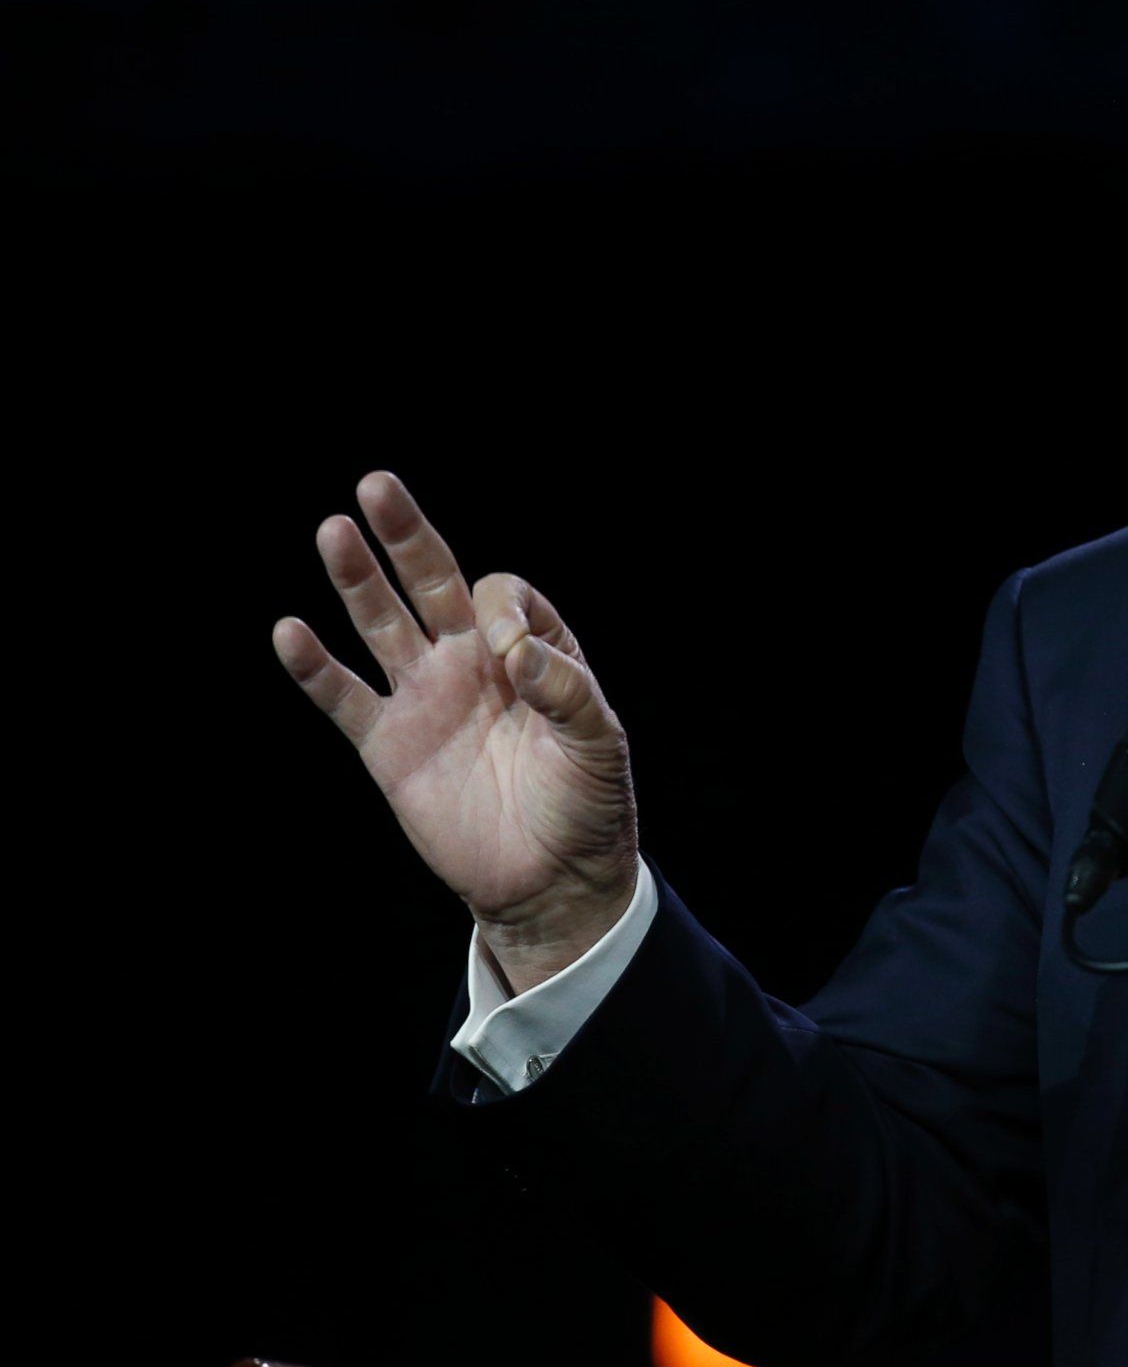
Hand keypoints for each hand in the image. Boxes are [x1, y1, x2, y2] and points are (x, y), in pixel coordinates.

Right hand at [273, 471, 637, 992]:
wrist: (550, 880)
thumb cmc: (588, 806)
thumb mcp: (598, 744)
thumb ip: (566, 690)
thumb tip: (514, 648)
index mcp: (530, 653)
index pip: (501, 595)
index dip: (500, 606)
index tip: (507, 652)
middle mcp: (471, 663)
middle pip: (431, 582)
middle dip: (406, 535)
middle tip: (377, 486)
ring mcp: (425, 699)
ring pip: (381, 624)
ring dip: (356, 581)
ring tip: (333, 531)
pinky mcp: (388, 745)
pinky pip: (344, 697)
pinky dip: (315, 667)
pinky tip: (290, 630)